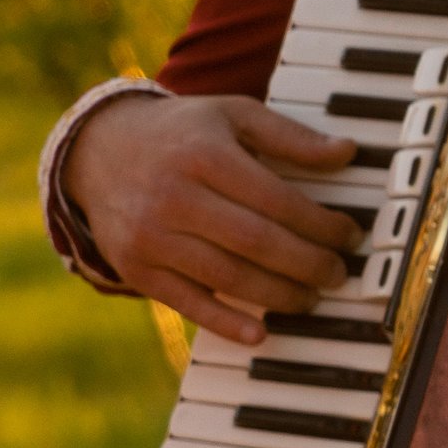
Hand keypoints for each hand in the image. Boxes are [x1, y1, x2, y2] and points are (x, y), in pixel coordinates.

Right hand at [64, 94, 363, 343]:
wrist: (97, 151)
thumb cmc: (182, 134)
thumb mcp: (232, 115)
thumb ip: (290, 135)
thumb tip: (346, 152)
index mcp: (204, 155)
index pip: (278, 201)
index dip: (322, 225)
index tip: (350, 236)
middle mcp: (173, 196)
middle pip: (257, 243)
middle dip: (309, 264)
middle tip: (337, 273)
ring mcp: (150, 236)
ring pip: (228, 277)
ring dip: (280, 295)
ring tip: (311, 298)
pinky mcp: (136, 267)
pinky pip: (186, 302)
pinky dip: (225, 323)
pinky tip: (260, 332)